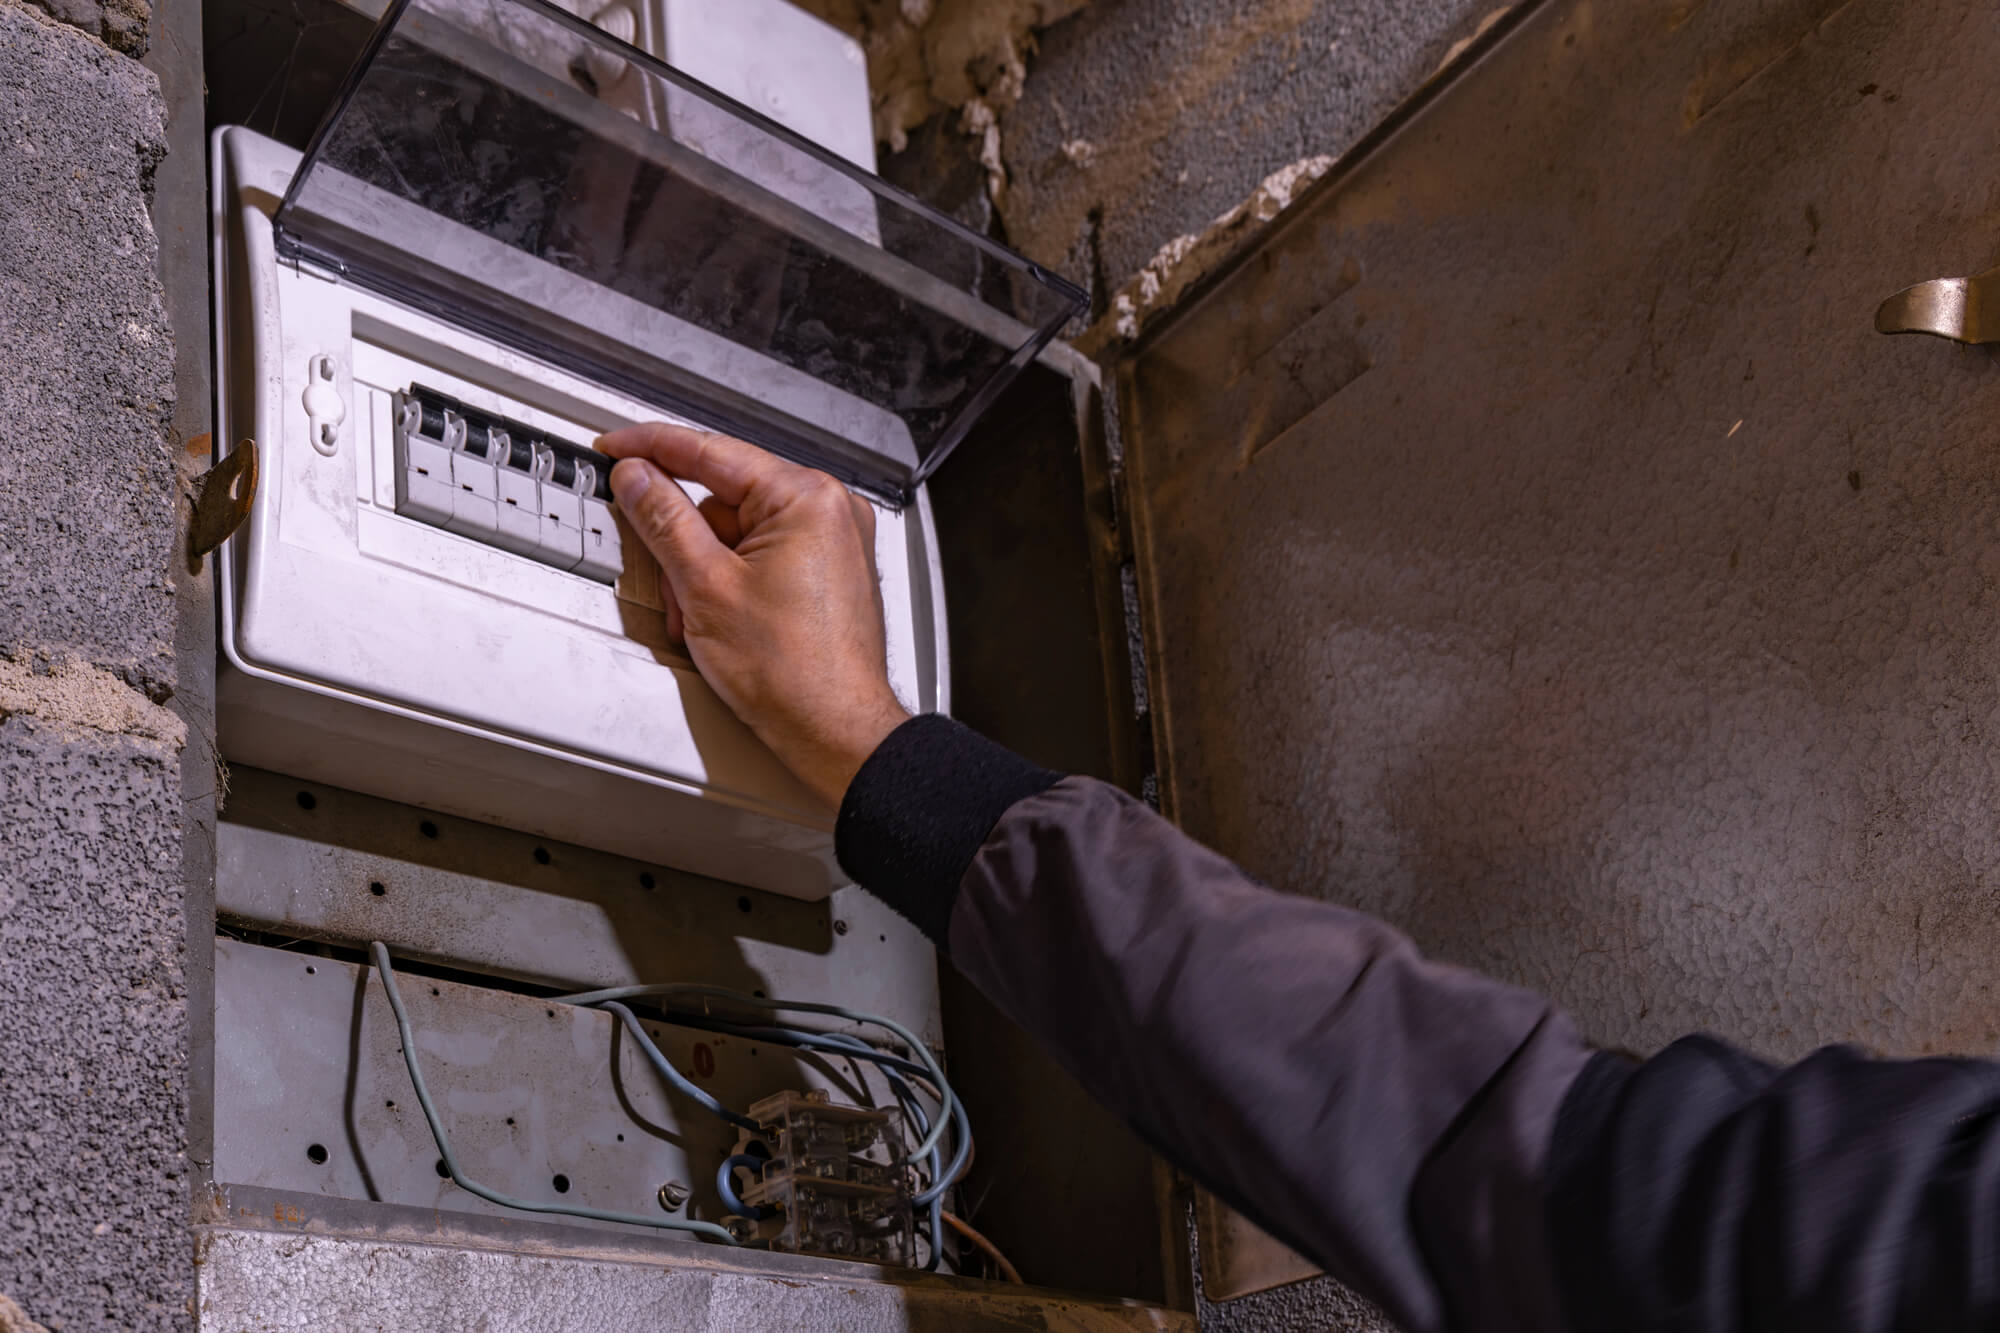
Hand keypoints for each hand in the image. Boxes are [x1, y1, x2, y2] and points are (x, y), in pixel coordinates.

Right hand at [598, 423, 909, 809]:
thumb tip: (637, 478)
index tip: (617, 446)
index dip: (652, 447)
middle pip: (724, 498)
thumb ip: (663, 520)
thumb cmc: (794, 673)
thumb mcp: (705, 586)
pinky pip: (763, 555)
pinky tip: (721, 620)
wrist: (836, 730)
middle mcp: (830, 510)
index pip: (712, 451)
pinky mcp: (829, 571)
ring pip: (738, 532)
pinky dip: (730, 582)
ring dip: (703, 571)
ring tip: (699, 619)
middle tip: (667, 580)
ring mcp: (834, 540)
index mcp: (807, 498)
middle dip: (683, 542)